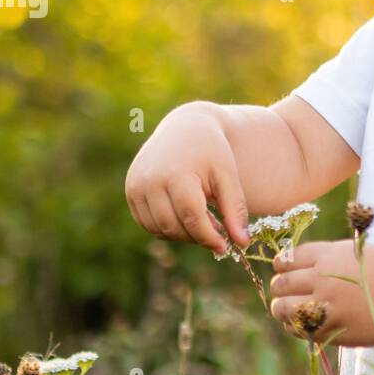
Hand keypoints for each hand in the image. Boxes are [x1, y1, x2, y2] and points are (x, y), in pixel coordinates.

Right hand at [125, 103, 249, 255]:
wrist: (185, 127)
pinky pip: (147, 223)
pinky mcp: (130, 191)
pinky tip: (185, 216)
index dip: (209, 237)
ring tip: (203, 220)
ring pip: (159, 229)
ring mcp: (136, 186)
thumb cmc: (211, 152)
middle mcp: (150, 180)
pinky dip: (167, 227)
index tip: (224, 246)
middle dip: (197, 236)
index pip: (191, 217)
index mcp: (176, 173)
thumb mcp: (228, 176)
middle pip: (174, 226)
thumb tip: (242, 243)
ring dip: (182, 234)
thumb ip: (234, 209)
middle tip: (216, 231)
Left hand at [269, 239, 373, 346]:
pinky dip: (294, 326)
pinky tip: (300, 323)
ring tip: (284, 308)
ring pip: (284, 307)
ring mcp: (327, 305)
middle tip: (282, 290)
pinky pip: (299, 329)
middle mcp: (325, 278)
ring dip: (281, 308)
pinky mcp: (333, 329)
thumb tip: (292, 266)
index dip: (282, 264)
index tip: (283, 269)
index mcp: (330, 255)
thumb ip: (327, 258)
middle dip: (280, 286)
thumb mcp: (356, 252)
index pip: (289, 258)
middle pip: (283, 282)